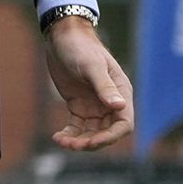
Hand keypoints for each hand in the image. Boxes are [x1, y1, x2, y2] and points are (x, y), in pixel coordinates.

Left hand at [44, 19, 133, 150]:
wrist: (62, 37)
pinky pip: (78, 127)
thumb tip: (119, 107)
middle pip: (107, 133)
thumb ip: (104, 86)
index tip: (92, 141)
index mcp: (120, 93)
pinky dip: (70, 134)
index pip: (124, 124)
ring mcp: (95, 106)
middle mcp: (110, 103)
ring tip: (61, 141)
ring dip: (79, 141)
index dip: (111, 137)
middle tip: (71, 145)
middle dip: (92, 142)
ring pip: (92, 133)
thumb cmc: (80, 47)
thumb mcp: (91, 66)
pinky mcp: (79, 106)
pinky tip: (58, 137)